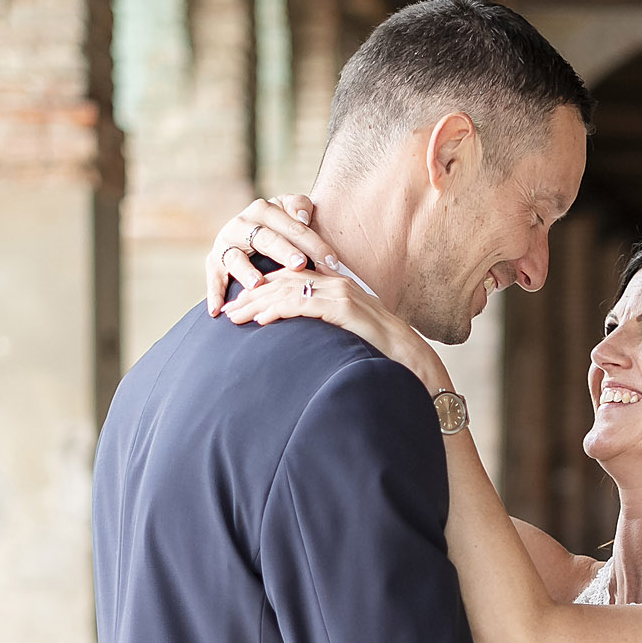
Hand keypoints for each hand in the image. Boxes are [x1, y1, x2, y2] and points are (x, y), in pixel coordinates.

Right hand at [206, 195, 337, 315]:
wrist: (249, 233)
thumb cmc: (281, 227)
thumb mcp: (291, 212)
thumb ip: (299, 207)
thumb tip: (302, 217)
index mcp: (265, 210)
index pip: (293, 226)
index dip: (314, 243)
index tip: (332, 261)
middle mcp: (243, 223)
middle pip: (267, 239)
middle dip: (284, 252)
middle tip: (300, 264)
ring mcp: (226, 243)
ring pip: (237, 257)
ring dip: (246, 271)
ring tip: (257, 284)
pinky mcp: (214, 262)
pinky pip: (214, 278)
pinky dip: (214, 293)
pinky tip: (217, 310)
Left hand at [225, 266, 453, 395]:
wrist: (414, 361)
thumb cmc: (383, 354)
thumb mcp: (349, 334)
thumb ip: (328, 327)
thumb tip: (306, 339)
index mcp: (338, 287)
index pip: (292, 280)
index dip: (263, 290)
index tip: (240, 304)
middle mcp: (339, 284)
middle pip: (284, 281)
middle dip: (252, 295)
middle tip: (227, 311)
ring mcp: (342, 294)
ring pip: (288, 290)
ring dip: (257, 303)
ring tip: (235, 317)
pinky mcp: (345, 309)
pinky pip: (304, 304)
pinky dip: (279, 310)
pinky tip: (262, 321)